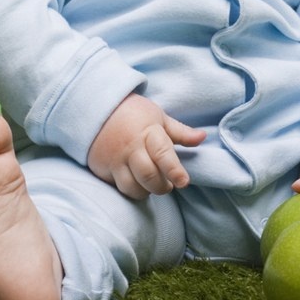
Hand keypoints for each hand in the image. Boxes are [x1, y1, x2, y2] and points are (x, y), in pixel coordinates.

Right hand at [87, 93, 205, 199]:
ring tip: (151, 183)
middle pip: (148, 176)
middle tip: (168, 184)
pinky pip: (118, 188)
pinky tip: (136, 182)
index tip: (184, 182)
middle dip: (162, 187)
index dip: (174, 171)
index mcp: (148, 132)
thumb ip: (180, 132)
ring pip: (133, 187)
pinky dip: (131, 190)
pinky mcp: (102, 169)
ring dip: (146, 191)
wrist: (97, 108)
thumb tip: (202, 137)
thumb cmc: (133, 113)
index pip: (163, 154)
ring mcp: (114, 159)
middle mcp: (130, 147)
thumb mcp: (159, 118)